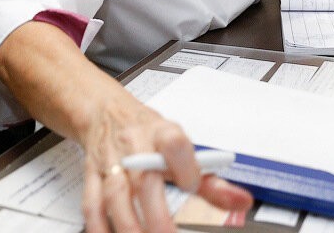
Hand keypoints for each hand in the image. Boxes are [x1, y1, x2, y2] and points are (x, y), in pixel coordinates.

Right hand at [80, 99, 251, 232]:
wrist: (107, 113)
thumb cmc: (149, 134)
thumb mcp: (182, 149)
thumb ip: (211, 180)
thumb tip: (242, 201)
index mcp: (163, 134)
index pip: (175, 145)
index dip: (184, 166)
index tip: (191, 185)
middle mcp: (135, 147)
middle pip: (145, 181)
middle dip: (157, 215)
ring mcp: (111, 162)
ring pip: (115, 196)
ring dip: (128, 225)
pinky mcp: (91, 176)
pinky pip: (92, 205)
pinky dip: (99, 226)